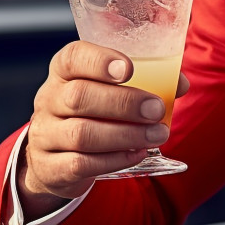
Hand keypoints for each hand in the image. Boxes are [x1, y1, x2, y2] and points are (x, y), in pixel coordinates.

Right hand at [16, 40, 189, 220]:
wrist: (56, 156)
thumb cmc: (92, 111)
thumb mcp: (110, 90)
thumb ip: (145, 81)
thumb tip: (179, 84)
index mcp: (64, 70)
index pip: (74, 57)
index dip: (100, 61)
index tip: (129, 69)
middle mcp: (50, 98)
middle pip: (79, 97)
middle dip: (124, 103)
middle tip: (156, 109)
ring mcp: (45, 134)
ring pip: (81, 134)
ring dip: (125, 135)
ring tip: (157, 135)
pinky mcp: (50, 166)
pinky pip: (80, 164)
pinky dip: (114, 159)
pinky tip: (136, 154)